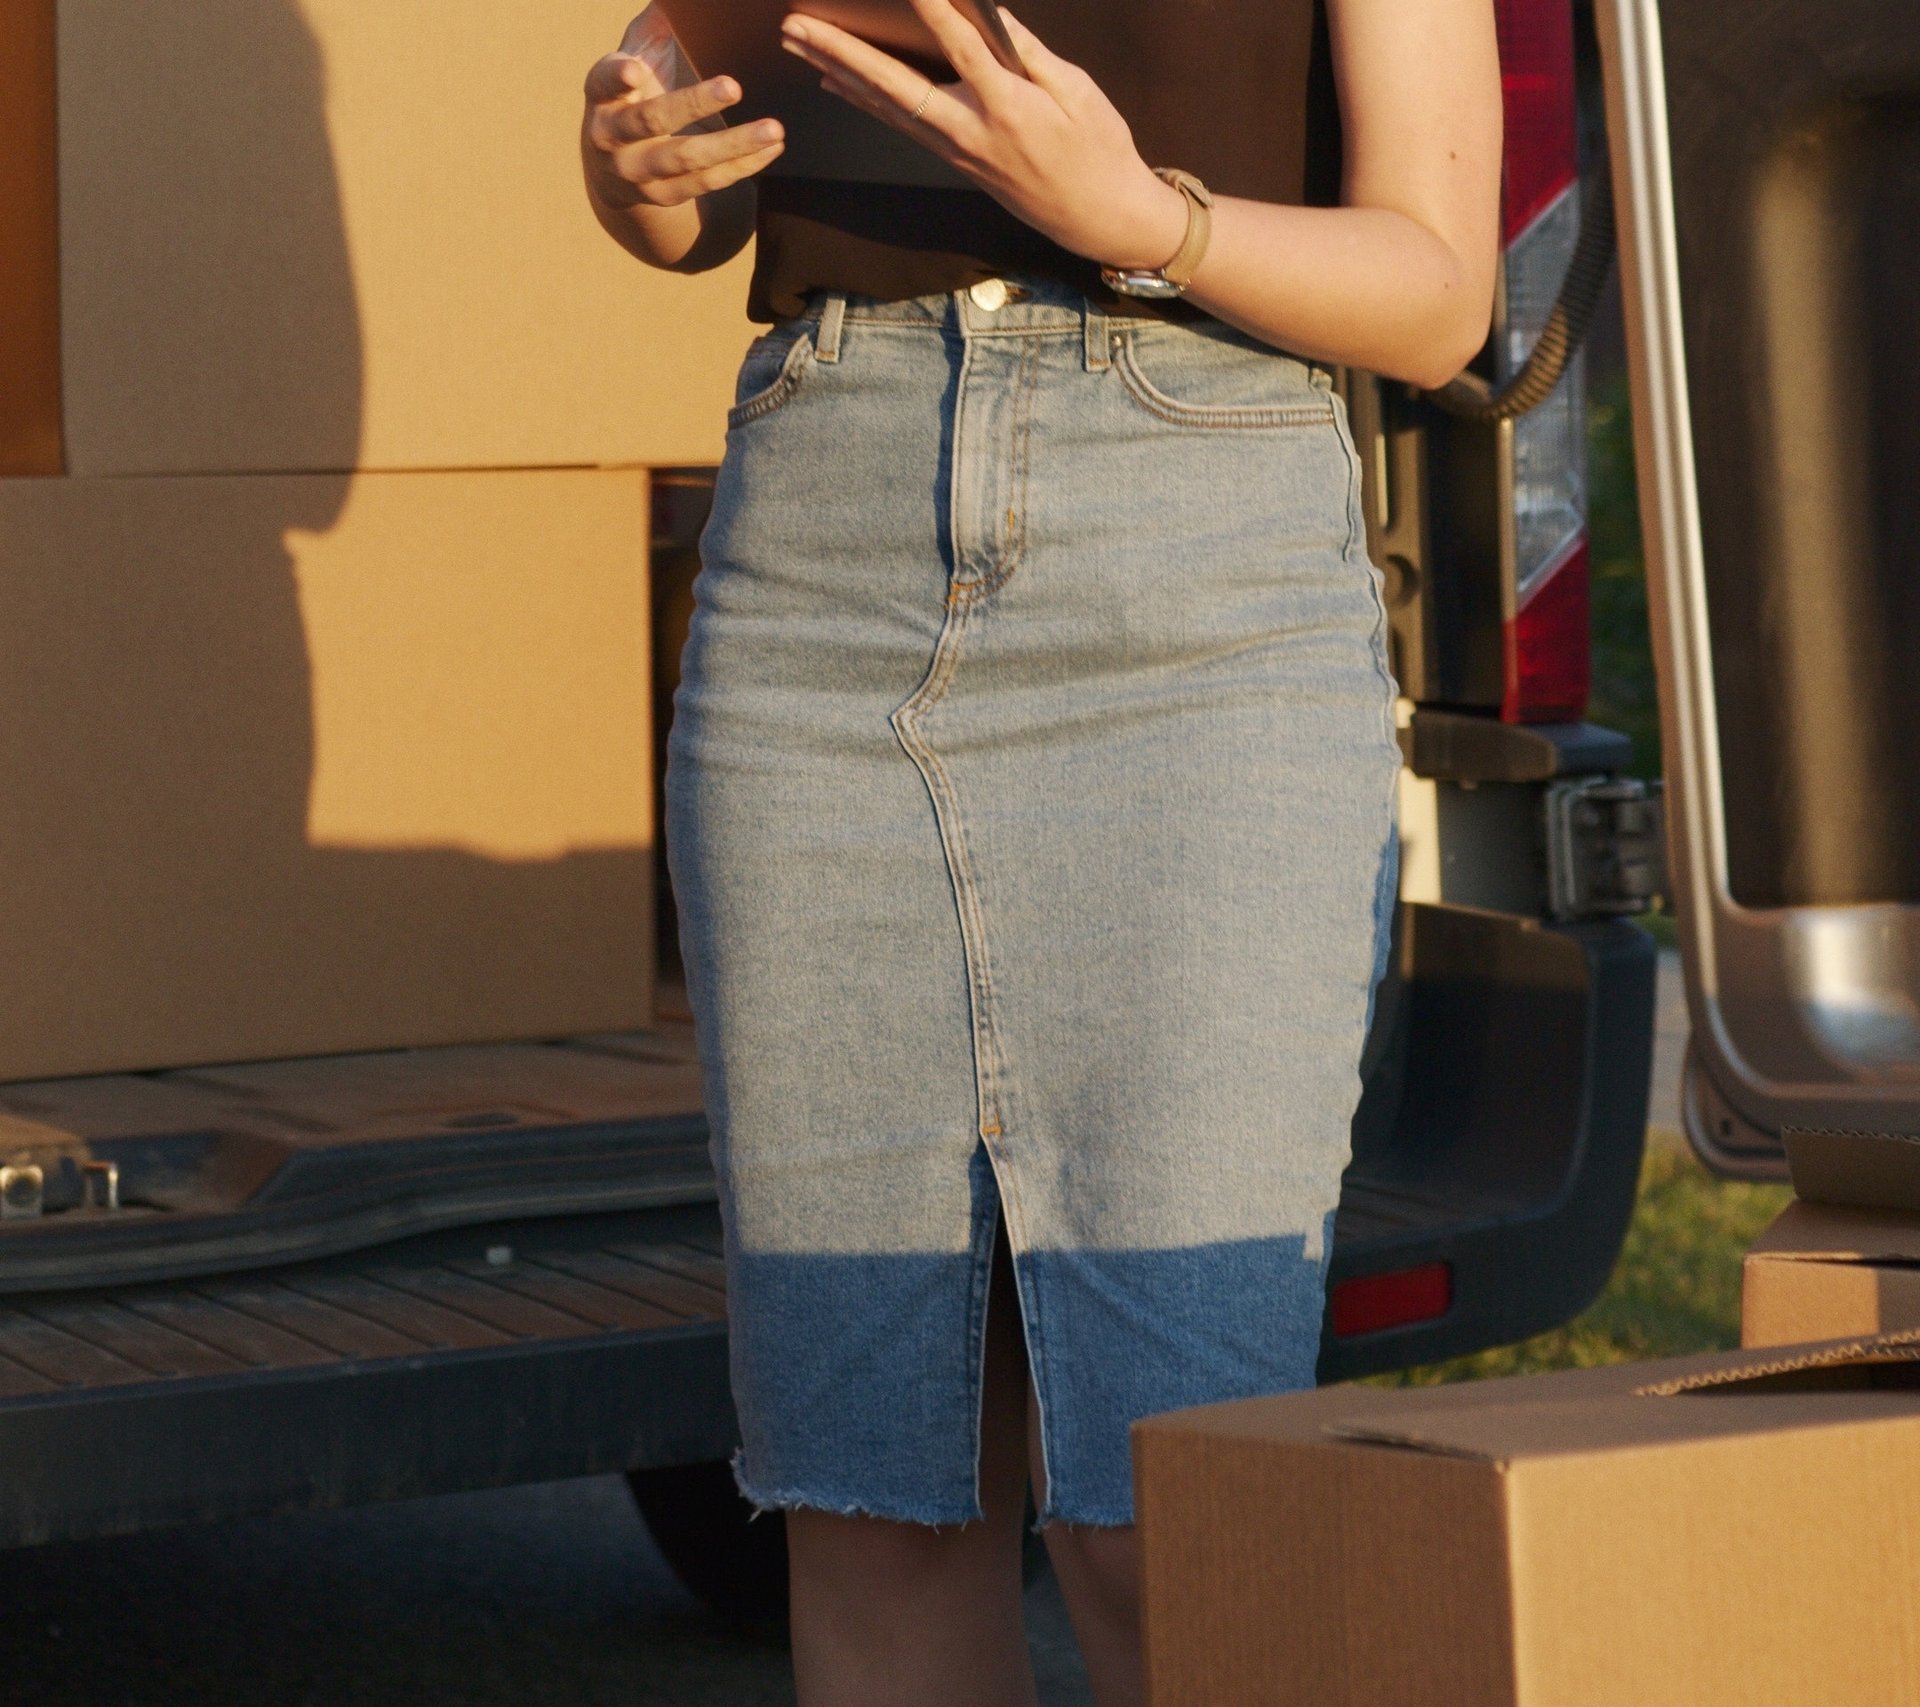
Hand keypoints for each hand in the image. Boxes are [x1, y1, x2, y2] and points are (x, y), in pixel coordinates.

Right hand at [582, 9, 785, 210]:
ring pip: (688, 158)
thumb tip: (680, 1)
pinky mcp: (665, 196)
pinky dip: (743, 166)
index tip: (635, 70)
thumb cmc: (630, 97)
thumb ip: (651, 32)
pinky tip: (771, 148)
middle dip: (694, 104)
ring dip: (734, 144)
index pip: (603, 84)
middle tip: (734, 87)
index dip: (617, 78)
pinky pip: (708, 182)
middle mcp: (612, 138)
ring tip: (774, 129)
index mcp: (601, 97)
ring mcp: (638, 172)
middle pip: (654, 121)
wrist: (611, 169)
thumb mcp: (631, 61)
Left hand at [778, 1, 1187, 270]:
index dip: (930, 6)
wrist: (1097, 217)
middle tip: (796, 23)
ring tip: (796, 43)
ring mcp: (957, 151)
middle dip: (841, 50)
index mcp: (1008, 107)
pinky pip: (898, 124)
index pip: (960, 45)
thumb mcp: (1077, 91)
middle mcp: (971, 131)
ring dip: (837, 72)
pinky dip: (863, 100)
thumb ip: (1027, 51)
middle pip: (894, 86)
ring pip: (885, 108)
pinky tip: (835, 81)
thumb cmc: (1098, 150)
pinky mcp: (954, 160)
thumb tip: (988, 13)